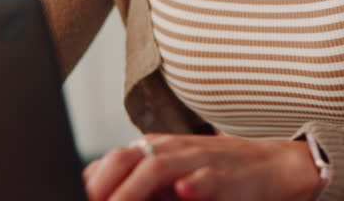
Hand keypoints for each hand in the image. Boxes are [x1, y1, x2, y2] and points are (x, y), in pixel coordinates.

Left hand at [83, 133, 321, 200]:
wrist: (274, 167)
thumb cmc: (218, 175)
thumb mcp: (171, 179)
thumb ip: (137, 185)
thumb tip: (96, 192)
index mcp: (155, 150)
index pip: (111, 161)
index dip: (89, 182)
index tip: (69, 195)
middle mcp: (173, 149)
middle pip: (126, 158)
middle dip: (101, 184)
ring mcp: (199, 160)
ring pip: (158, 166)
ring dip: (131, 190)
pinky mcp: (226, 177)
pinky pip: (206, 178)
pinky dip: (192, 184)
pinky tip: (183, 191)